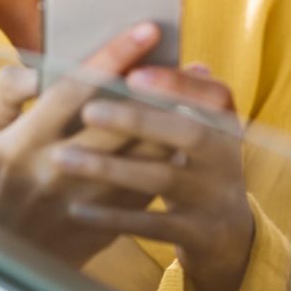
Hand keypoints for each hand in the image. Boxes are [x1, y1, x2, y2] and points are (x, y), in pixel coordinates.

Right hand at [0, 23, 163, 268]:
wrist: (10, 254)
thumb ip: (8, 90)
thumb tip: (41, 66)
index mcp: (24, 143)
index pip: (72, 90)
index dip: (111, 57)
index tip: (145, 31)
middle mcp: (57, 170)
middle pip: (118, 120)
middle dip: (152, 85)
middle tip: (179, 56)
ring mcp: (88, 199)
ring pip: (143, 153)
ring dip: (170, 119)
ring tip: (188, 89)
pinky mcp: (112, 216)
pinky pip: (151, 179)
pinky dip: (170, 151)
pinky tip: (183, 126)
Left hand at [55, 64, 255, 290]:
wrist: (228, 234)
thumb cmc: (194, 164)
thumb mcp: (199, 129)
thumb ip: (176, 97)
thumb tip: (133, 56)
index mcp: (225, 123)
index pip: (214, 94)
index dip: (177, 83)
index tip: (134, 72)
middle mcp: (225, 157)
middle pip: (187, 133)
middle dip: (138, 120)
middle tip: (89, 110)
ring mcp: (212, 197)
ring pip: (160, 180)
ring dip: (111, 168)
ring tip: (62, 158)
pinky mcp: (196, 233)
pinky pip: (150, 225)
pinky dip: (112, 217)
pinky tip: (76, 209)